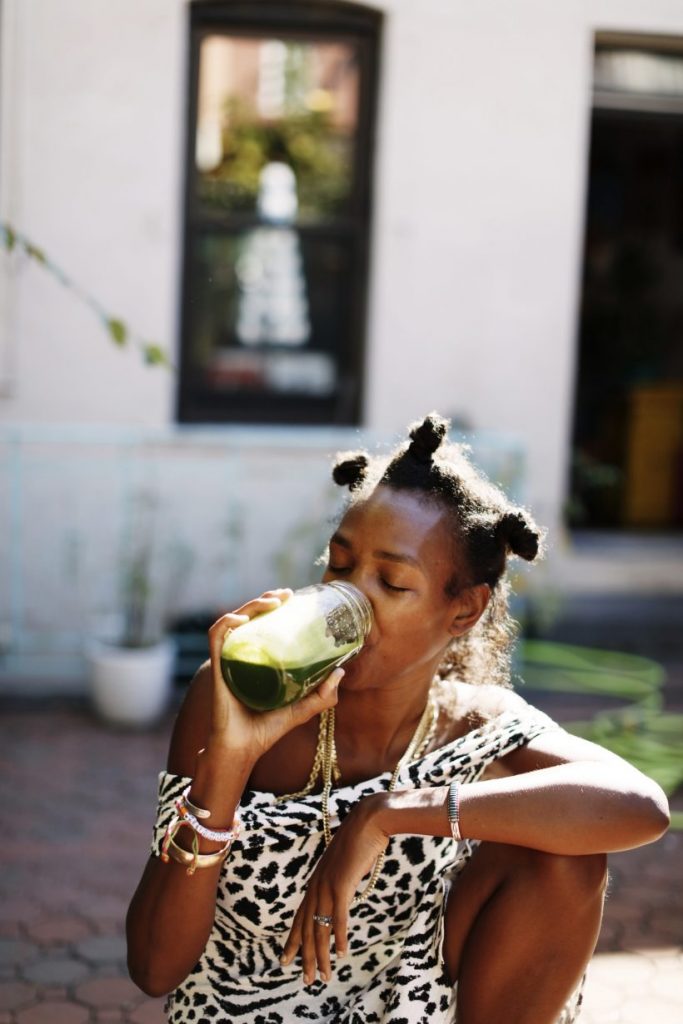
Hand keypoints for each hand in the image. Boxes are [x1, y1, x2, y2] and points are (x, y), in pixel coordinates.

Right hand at [206, 590, 343, 760]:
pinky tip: (243, 617)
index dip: (273, 604)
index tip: (292, 596)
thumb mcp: (302, 708)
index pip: (261, 623)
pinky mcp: (217, 668)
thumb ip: (323, 695)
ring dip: (251, 604)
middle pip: (248, 616)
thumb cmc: (266, 730)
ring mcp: (227, 660)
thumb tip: (341, 671)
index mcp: (256, 658)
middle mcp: (240, 655)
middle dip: (265, 598)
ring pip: (233, 620)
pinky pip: (216, 637)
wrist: (243, 750)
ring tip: (273, 602)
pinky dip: (227, 622)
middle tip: (286, 593)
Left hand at [280, 795, 389, 984]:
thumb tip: (342, 894)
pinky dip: (338, 936)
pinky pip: (338, 916)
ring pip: (320, 927)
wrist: (369, 820)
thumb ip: (340, 880)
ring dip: (320, 954)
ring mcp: (328, 884)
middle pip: (307, 927)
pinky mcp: (342, 884)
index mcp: (316, 880)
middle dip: (304, 956)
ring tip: (323, 976)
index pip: (300, 916)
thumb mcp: (346, 864)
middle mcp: (317, 884)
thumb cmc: (361, 841)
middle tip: (306, 980)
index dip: (293, 939)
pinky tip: (340, 953)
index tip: (286, 960)